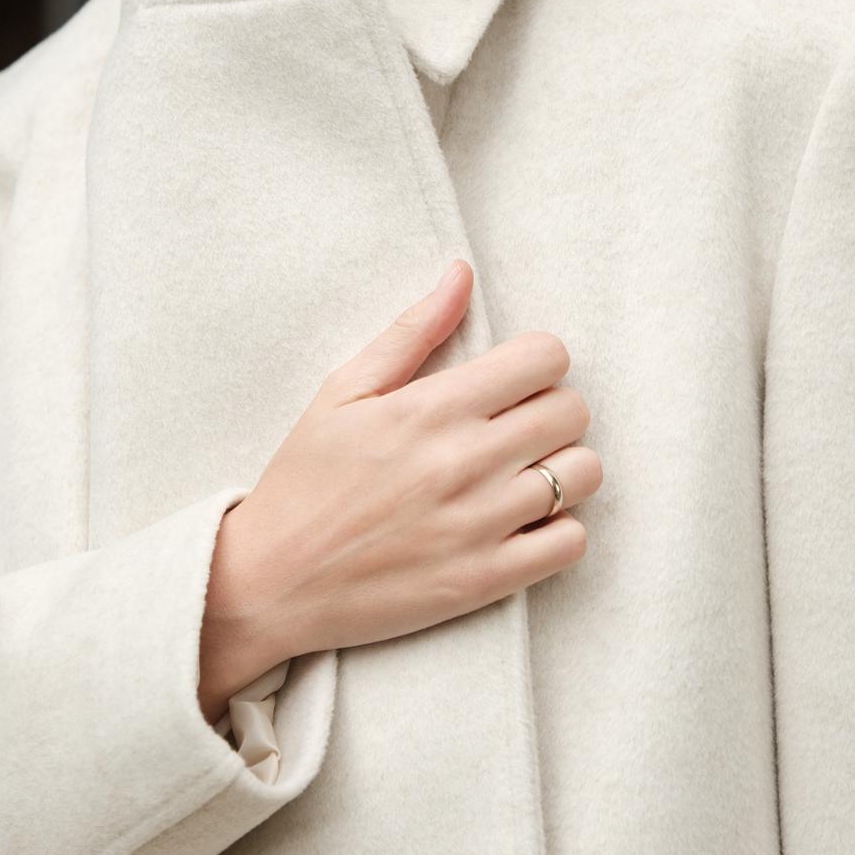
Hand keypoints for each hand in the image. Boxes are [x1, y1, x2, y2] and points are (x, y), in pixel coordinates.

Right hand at [224, 259, 601, 666]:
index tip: (512, 382)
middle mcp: (465, 461)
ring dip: (561, 469)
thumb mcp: (343, 391)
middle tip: (516, 428)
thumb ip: (412, 331)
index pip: (546, 357)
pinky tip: (521, 524)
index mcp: (431, 407)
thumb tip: (462, 274)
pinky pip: (572, 542)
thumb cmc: (305, 479)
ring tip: (521, 476)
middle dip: (552, 410)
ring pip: (582, 474)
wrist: (271, 581)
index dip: (537, 362)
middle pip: (572, 411)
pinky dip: (558, 530)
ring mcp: (480, 524)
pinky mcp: (486, 580)